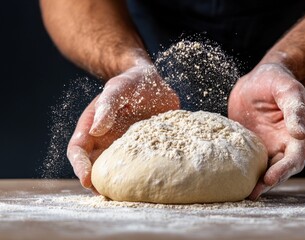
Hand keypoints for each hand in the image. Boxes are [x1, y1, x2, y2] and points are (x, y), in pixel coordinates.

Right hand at [67, 63, 179, 188]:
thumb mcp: (118, 88)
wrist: (152, 82)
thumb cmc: (131, 83)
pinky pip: (139, 165)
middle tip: (108, 196)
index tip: (87, 180)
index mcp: (92, 127)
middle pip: (96, 167)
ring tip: (129, 195)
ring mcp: (124, 146)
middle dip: (99, 182)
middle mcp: (106, 141)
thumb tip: (96, 130)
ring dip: (120, 183)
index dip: (79, 166)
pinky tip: (150, 182)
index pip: (78, 150)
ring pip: (117, 170)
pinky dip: (141, 175)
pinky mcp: (142, 149)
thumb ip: (107, 105)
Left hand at [228, 63, 304, 199]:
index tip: (269, 178)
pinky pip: (248, 159)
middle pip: (279, 169)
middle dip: (268, 182)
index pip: (294, 158)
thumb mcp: (287, 89)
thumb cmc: (276, 80)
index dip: (283, 170)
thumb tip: (300, 133)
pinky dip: (243, 169)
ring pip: (264, 168)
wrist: (258, 79)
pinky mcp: (251, 144)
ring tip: (242, 193)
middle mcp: (283, 144)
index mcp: (297, 134)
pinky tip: (232, 177)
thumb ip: (295, 108)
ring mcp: (267, 145)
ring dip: (255, 181)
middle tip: (253, 193)